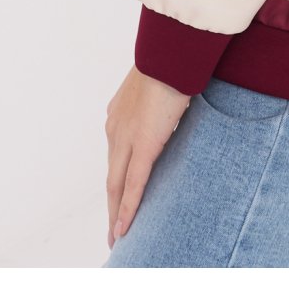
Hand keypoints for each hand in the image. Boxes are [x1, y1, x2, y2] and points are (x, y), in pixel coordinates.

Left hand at [105, 64, 191, 249]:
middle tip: (114, 230)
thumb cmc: (173, 63)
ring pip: (116, 185)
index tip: (117, 199)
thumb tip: (177, 112)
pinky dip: (127, 208)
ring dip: (116, 212)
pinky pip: (133, 184)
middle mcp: (116, 128)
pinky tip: (124, 228)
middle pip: (112, 176)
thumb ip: (163, 107)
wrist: (172, 52)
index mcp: (120, 115)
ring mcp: (126, 138)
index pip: (116, 156)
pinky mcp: (142, 145)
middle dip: (112, 204)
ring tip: (118, 236)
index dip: (117, 180)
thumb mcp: (164, 89)